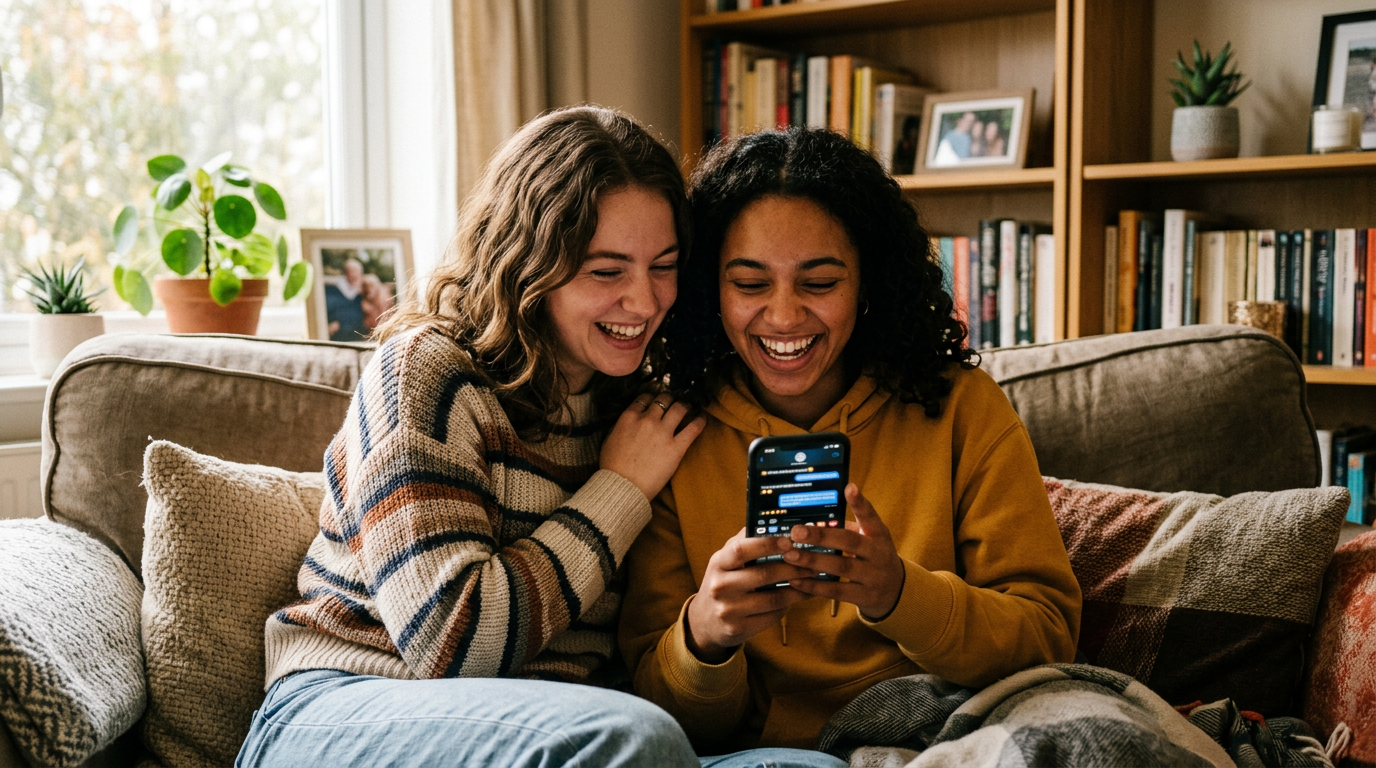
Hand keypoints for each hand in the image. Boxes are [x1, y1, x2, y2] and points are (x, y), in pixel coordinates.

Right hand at [600, 392, 705, 499]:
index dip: (652, 399)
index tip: (656, 403)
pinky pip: (693, 428)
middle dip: (669, 400)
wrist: (622, 487)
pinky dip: (700, 421)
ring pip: (679, 408)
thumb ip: (621, 426)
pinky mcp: (676, 448)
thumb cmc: (613, 468)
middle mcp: (647, 420)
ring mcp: (663, 433)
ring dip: (685, 406)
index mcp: (629, 417)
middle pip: (664, 399)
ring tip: (688, 408)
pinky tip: (702, 418)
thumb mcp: (610, 439)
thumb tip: (630, 421)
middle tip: (673, 404)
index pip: (645, 398)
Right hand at [684, 529, 812, 662]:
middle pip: (764, 574)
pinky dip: (789, 605)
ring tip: (812, 580)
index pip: (741, 549)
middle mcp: (721, 586)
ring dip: (798, 589)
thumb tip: (774, 522)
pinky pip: (773, 615)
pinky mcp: (739, 629)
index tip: (790, 541)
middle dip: (793, 567)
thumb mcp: (726, 561)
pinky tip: (798, 597)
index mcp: (719, 563)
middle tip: (814, 562)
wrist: (705, 621)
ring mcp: (729, 610)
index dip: (767, 544)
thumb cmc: (723, 582)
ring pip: (773, 598)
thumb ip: (745, 542)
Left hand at [785, 484, 905, 620]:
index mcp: (878, 535)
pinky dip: (814, 586)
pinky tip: (795, 580)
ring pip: (841, 567)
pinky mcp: (864, 596)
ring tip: (790, 555)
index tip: (849, 487)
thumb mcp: (870, 540)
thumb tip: (812, 518)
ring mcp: (873, 576)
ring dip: (813, 560)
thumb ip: (847, 529)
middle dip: (822, 536)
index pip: (870, 516)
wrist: (896, 591)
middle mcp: (878, 554)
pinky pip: (836, 591)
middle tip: (796, 531)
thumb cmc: (873, 558)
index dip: (860, 503)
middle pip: (850, 542)